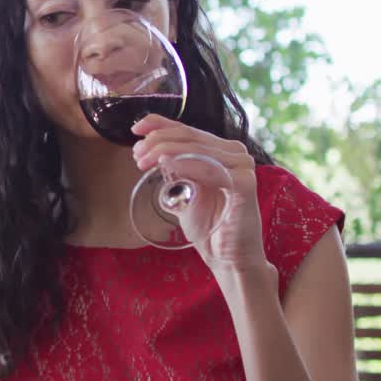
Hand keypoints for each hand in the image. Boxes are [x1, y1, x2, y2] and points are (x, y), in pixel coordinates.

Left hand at [131, 114, 267, 276]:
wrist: (227, 256)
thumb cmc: (207, 226)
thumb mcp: (184, 192)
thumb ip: (174, 170)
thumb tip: (151, 155)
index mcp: (220, 150)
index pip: (187, 129)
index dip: (159, 124)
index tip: (135, 128)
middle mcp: (234, 152)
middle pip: (189, 136)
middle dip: (157, 140)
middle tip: (137, 154)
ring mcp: (242, 165)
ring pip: (196, 148)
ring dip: (165, 151)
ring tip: (142, 160)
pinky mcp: (245, 183)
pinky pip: (209, 168)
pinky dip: (186, 164)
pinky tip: (166, 165)